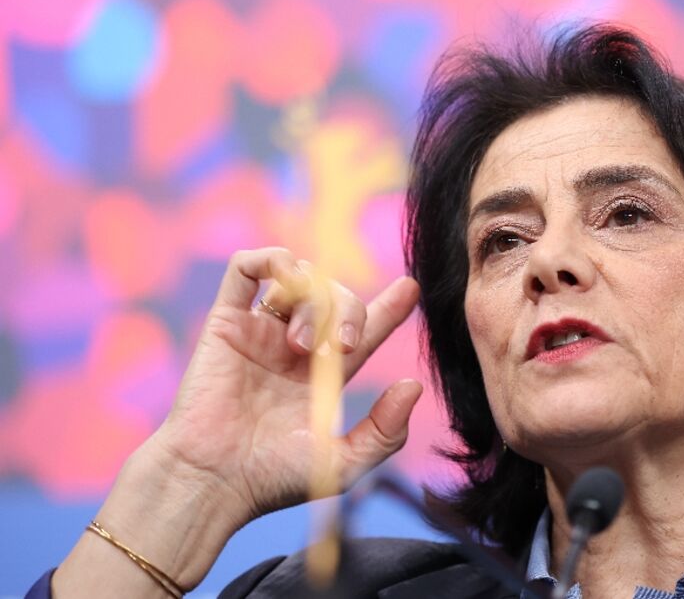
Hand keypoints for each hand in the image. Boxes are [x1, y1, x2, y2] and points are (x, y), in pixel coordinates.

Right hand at [146, 247, 422, 524]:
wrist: (213, 480)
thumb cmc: (272, 480)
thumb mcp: (344, 464)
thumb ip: (386, 432)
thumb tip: (413, 385)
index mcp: (324, 376)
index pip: (364, 330)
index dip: (388, 307)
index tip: (410, 288)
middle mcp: (293, 349)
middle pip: (337, 298)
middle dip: (350, 311)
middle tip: (341, 346)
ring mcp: (260, 333)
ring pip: (300, 279)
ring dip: (313, 300)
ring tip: (299, 345)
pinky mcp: (226, 323)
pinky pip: (246, 268)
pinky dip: (272, 260)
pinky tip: (286, 280)